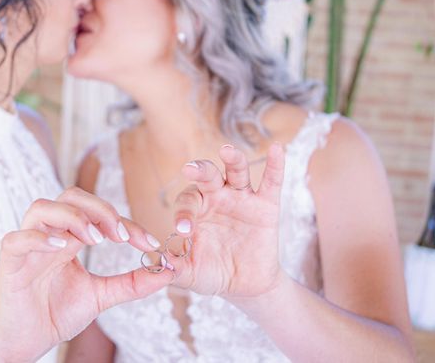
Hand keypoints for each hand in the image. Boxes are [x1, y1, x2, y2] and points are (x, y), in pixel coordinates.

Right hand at [0, 187, 173, 361]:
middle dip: (99, 209)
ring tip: (95, 239)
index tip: (150, 243)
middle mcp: (48, 234)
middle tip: (120, 234)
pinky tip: (62, 247)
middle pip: (69, 196)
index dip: (126, 223)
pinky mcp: (9, 262)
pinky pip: (17, 238)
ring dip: (72, 217)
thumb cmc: (57, 314)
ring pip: (41, 207)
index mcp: (68, 237)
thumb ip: (131, 283)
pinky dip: (39, 238)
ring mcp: (27, 246)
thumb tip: (167, 272)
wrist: (28, 342)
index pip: (97, 214)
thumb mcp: (101, 296)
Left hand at [166, 143, 288, 301]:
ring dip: (233, 159)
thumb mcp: (191, 274)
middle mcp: (218, 197)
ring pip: (237, 172)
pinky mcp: (266, 205)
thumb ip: (175, 269)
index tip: (183, 231)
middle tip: (189, 169)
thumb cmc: (213, 273)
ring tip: (227, 151)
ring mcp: (242, 198)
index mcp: (196, 209)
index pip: (187, 202)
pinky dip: (275, 165)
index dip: (184, 213)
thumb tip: (157, 265)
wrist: (245, 285)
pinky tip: (277, 149)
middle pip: (207, 175)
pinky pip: (272, 182)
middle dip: (199, 170)